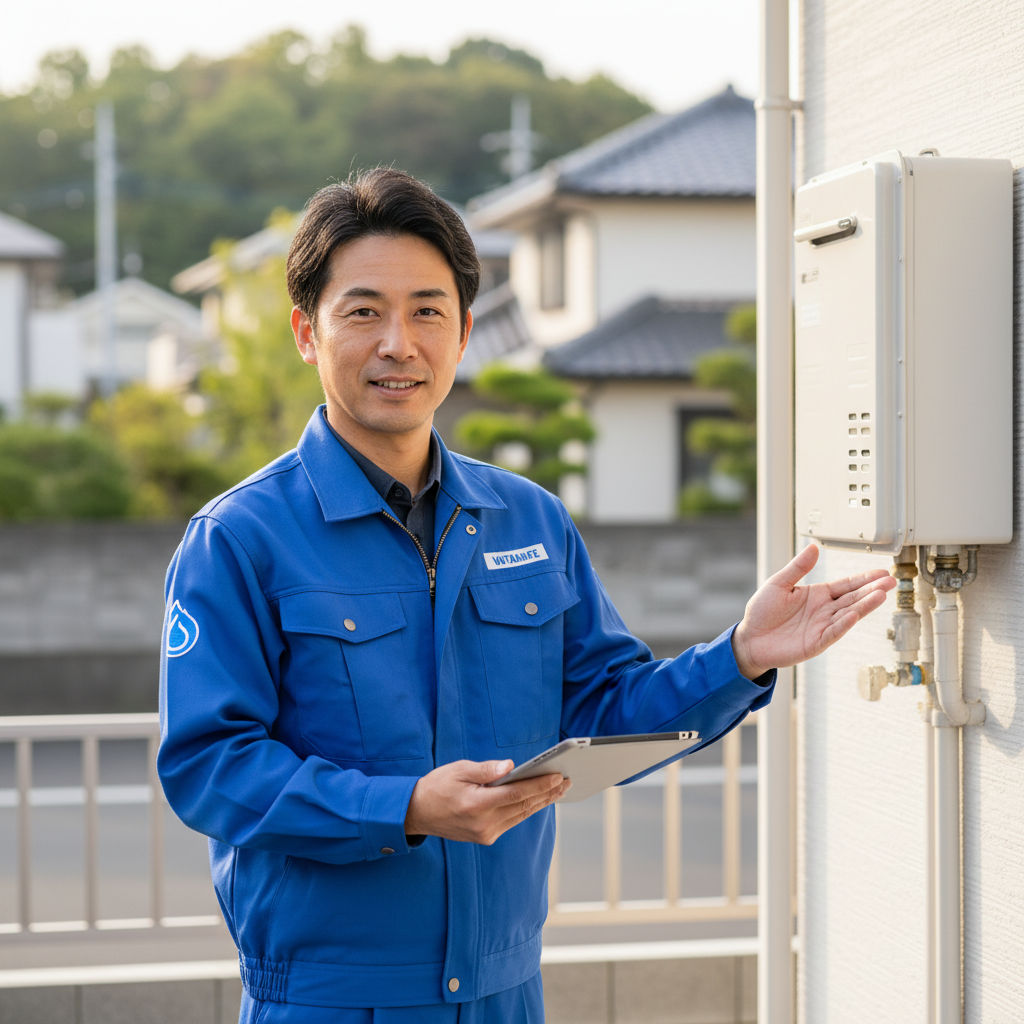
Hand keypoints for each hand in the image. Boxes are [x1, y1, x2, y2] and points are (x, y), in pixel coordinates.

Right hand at [404, 759, 570, 844]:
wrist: (417, 812)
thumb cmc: (437, 786)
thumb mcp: (459, 770)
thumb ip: (486, 770)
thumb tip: (511, 767)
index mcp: (477, 805)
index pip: (517, 794)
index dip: (539, 785)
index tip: (557, 775)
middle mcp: (484, 824)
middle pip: (524, 806)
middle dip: (547, 793)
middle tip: (567, 780)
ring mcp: (485, 833)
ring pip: (521, 815)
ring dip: (541, 802)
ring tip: (559, 789)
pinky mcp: (485, 837)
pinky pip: (512, 821)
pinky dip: (527, 809)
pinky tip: (538, 800)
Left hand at [731, 543, 895, 679]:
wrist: (750, 638)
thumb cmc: (762, 611)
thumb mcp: (778, 583)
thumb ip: (797, 567)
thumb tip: (813, 547)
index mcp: (818, 595)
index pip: (846, 585)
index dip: (864, 579)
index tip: (882, 572)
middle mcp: (824, 611)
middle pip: (853, 598)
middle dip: (872, 590)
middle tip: (891, 581)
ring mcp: (822, 627)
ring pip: (848, 615)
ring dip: (864, 606)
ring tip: (881, 595)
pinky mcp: (815, 643)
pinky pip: (832, 632)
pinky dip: (843, 624)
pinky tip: (854, 615)